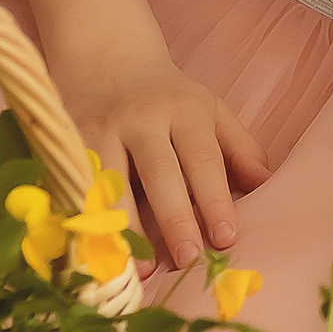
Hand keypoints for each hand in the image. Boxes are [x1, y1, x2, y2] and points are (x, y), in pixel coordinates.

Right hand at [47, 46, 268, 273]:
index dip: (214, 200)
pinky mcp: (66, 146)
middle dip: (174, 219)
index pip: (203, 160)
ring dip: (125, 230)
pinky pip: (77, 190)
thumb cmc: (169, 97)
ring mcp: (99, 132)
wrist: (107, 60)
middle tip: (188, 258)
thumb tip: (266, 184)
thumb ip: (239, 148)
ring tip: (140, 271)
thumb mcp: (212, 111)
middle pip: (160, 174)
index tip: (226, 238)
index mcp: (184, 110)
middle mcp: (141, 120)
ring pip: (113, 185)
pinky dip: (87, 223)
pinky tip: (95, 254)